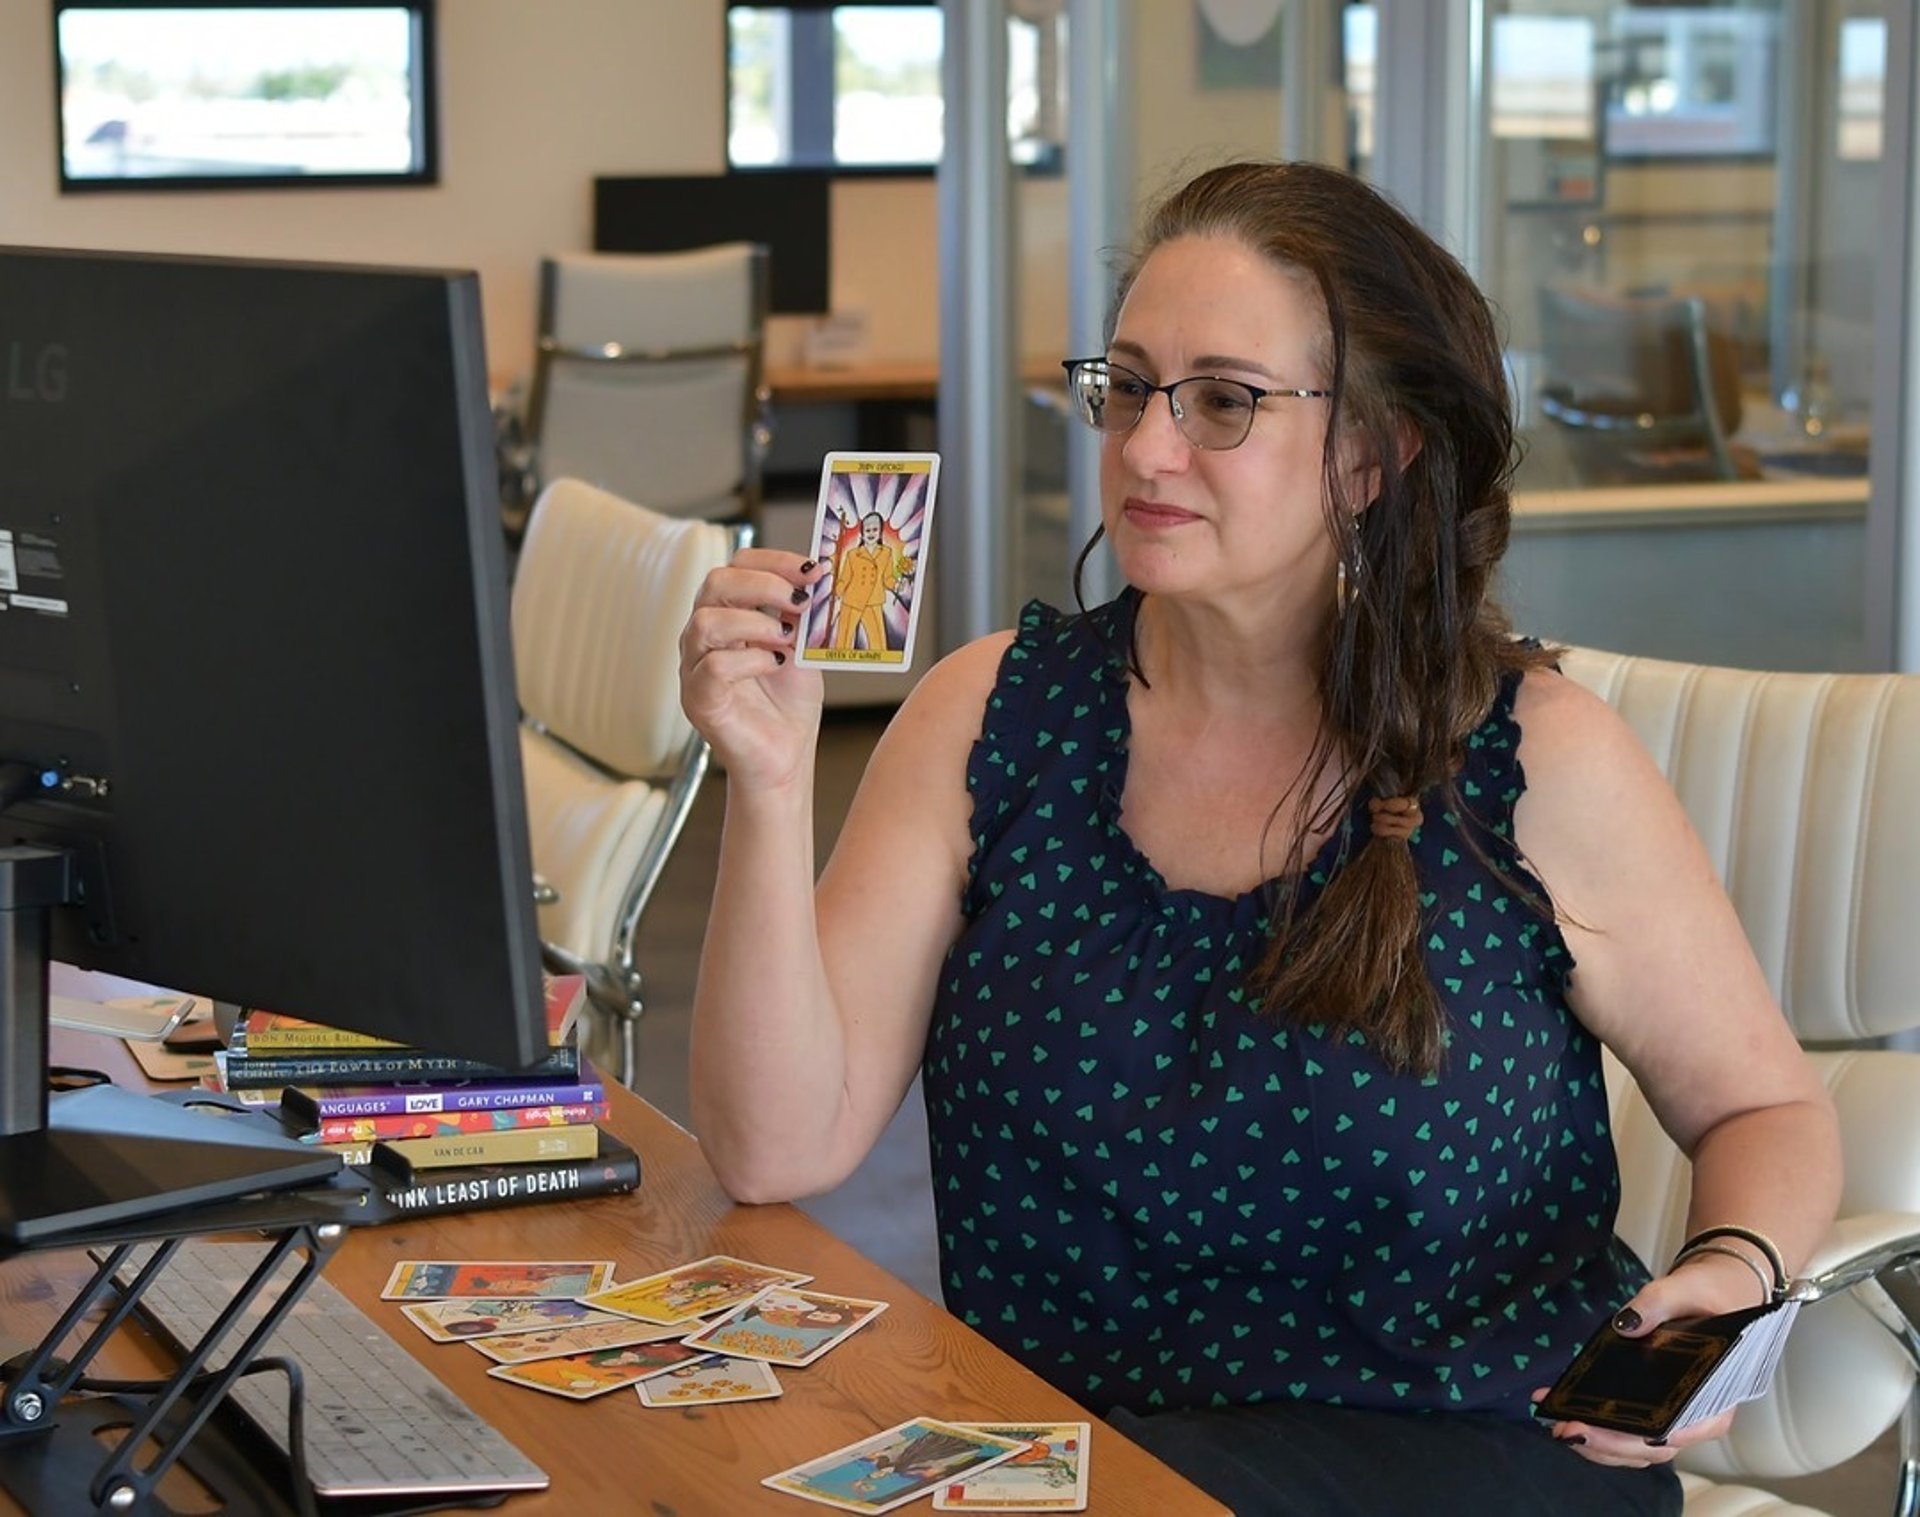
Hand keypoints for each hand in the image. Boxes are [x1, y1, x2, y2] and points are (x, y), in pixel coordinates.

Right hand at [679, 549, 824, 788]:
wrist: (786, 757)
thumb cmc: (789, 704)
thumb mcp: (803, 648)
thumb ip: (803, 616)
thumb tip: (818, 580)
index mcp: (727, 615)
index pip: (736, 566)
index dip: (774, 561)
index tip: (812, 570)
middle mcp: (703, 636)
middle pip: (715, 584)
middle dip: (763, 584)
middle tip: (801, 600)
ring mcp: (694, 668)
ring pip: (706, 623)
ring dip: (755, 623)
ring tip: (787, 638)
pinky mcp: (698, 700)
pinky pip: (713, 668)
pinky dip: (750, 660)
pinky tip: (775, 666)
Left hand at [1533, 1252, 1763, 1467]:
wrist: (1708, 1298)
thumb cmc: (1704, 1298)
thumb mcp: (1684, 1290)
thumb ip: (1657, 1303)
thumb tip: (1626, 1325)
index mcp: (1717, 1394)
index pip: (1691, 1427)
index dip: (1658, 1436)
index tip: (1630, 1435)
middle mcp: (1696, 1416)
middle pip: (1654, 1446)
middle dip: (1611, 1444)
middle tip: (1570, 1430)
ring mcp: (1671, 1417)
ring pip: (1636, 1447)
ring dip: (1597, 1445)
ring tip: (1558, 1426)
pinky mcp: (1649, 1409)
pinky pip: (1625, 1430)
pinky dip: (1595, 1428)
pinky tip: (1561, 1410)